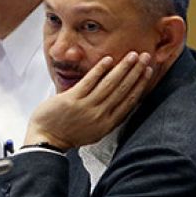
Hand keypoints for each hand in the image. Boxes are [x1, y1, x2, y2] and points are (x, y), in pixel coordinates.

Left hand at [26, 51, 152, 149]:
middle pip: (123, 89)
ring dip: (123, 67)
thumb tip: (119, 99)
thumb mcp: (94, 130)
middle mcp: (100, 116)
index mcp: (107, 124)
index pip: (130, 101)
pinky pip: (89, 81)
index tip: (149, 71)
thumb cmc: (69, 134)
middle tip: (146, 57)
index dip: (141, 84)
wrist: (46, 141)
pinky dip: (100, 69)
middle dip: (136, 71)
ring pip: (110, 84)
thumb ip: (106, 115)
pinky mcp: (72, 100)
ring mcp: (86, 107)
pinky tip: (109, 59)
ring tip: (132, 55)